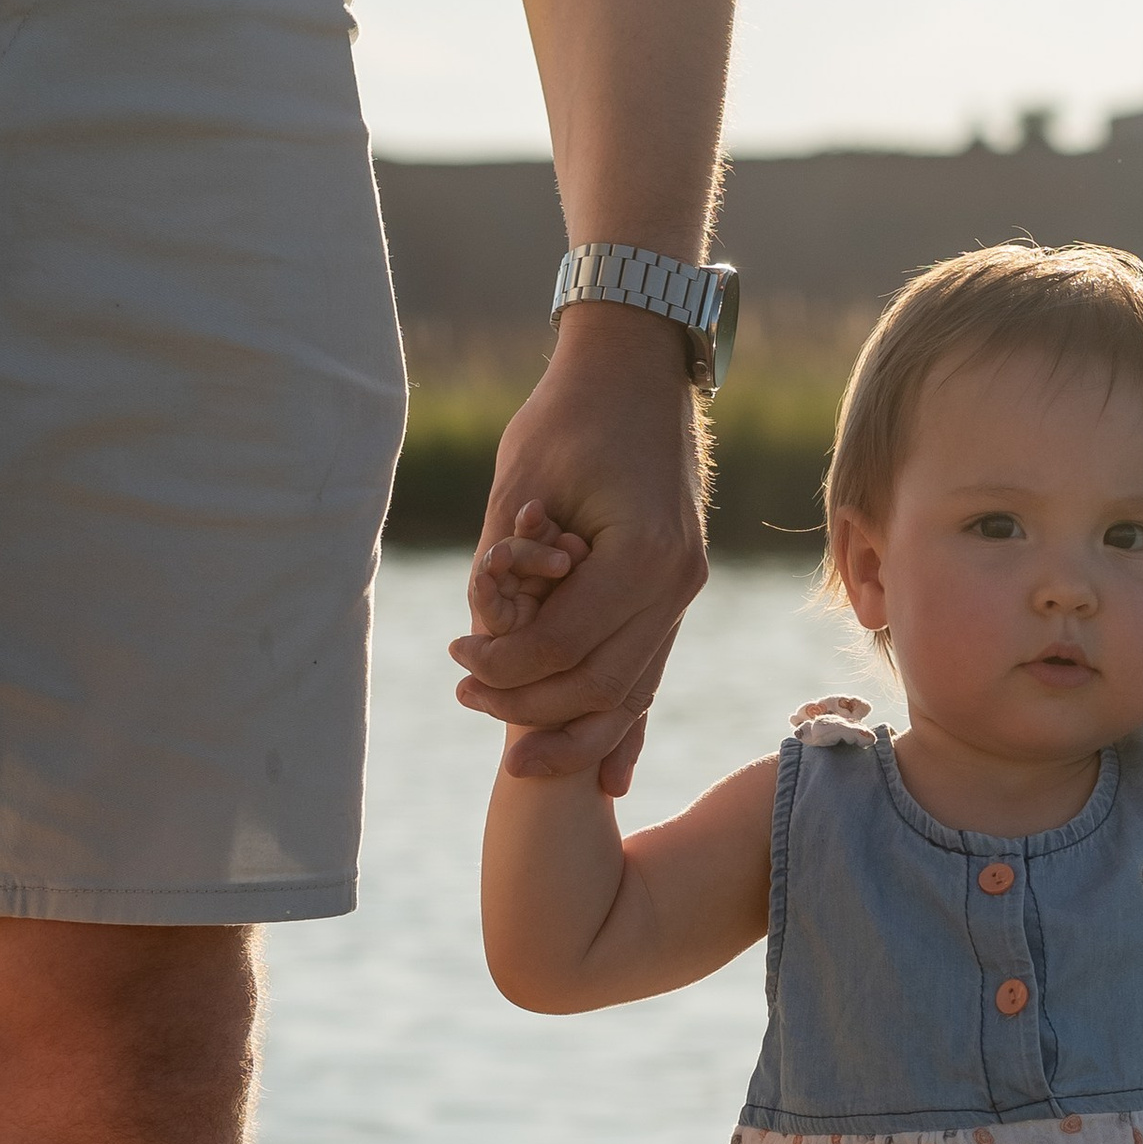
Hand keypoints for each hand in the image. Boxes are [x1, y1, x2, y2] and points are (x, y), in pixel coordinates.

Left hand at [448, 309, 705, 786]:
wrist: (636, 369)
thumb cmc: (569, 412)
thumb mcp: (522, 479)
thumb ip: (504, 567)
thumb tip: (485, 640)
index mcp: (647, 554)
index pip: (568, 644)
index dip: (506, 665)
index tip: (457, 657)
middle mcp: (678, 583)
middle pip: (604, 683)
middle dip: (532, 708)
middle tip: (468, 700)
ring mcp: (685, 591)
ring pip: (632, 690)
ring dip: (575, 730)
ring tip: (520, 759)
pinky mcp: (676, 592)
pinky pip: (649, 672)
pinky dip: (623, 722)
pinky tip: (607, 774)